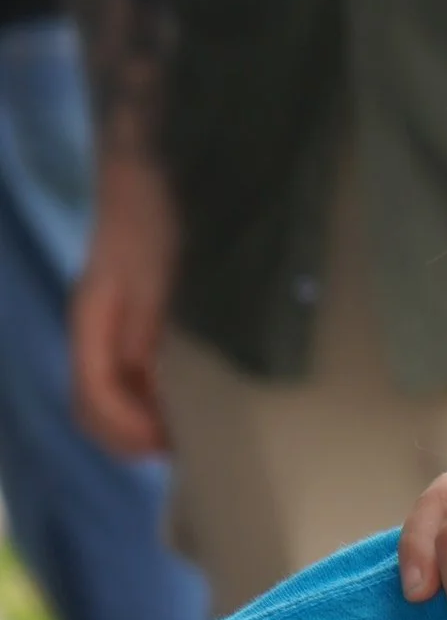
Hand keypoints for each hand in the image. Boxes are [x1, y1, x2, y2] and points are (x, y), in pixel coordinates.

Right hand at [69, 154, 178, 456]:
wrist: (146, 172)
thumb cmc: (154, 218)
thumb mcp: (155, 275)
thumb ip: (145, 330)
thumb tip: (143, 384)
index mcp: (92, 322)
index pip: (95, 397)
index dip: (129, 429)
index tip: (171, 441)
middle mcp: (92, 332)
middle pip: (91, 409)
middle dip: (129, 438)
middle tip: (180, 447)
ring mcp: (104, 329)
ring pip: (104, 399)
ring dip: (137, 425)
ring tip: (182, 434)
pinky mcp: (124, 323)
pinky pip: (122, 380)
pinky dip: (144, 403)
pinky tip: (179, 403)